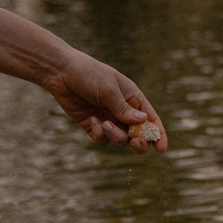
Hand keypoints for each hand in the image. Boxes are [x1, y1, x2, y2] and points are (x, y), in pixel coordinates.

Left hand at [40, 48, 164, 152]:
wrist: (61, 73)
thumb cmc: (89, 74)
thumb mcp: (109, 90)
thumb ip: (124, 109)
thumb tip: (144, 122)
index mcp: (133, 98)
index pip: (151, 119)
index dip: (158, 135)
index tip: (161, 149)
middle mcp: (123, 111)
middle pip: (138, 135)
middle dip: (139, 142)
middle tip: (134, 141)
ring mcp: (109, 119)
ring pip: (120, 139)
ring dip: (116, 135)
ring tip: (104, 124)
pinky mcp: (93, 126)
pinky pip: (103, 139)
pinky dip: (100, 135)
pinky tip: (92, 120)